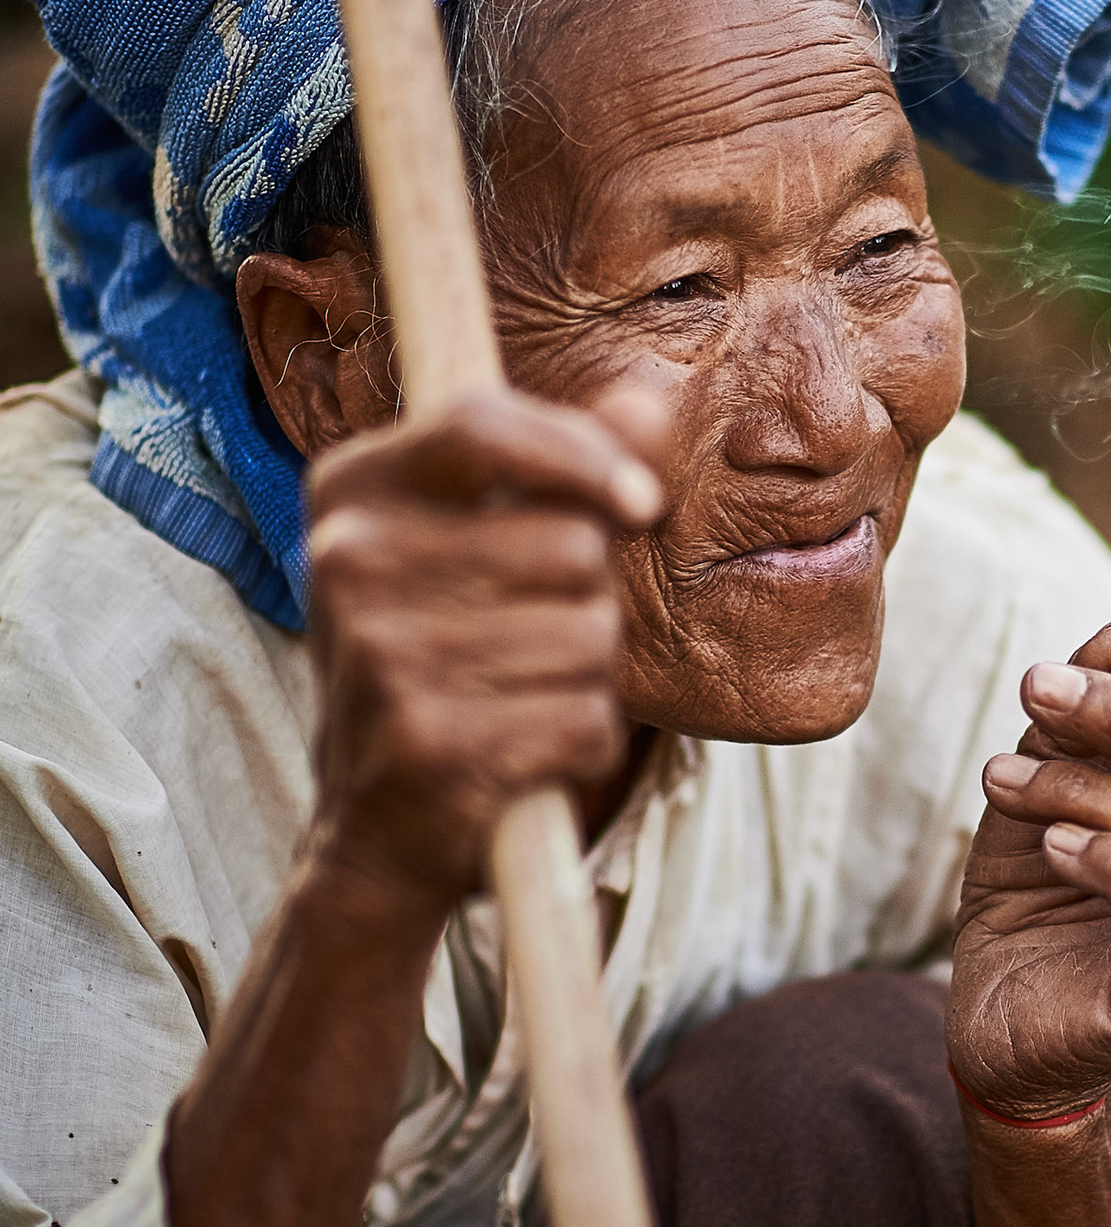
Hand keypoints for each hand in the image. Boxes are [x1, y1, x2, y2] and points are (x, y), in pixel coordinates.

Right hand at [303, 385, 663, 918]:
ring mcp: (376, 654)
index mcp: (353, 490)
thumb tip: (648, 402)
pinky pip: (585, 719)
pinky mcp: (422, 744)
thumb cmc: (454, 654)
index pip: (481, 424)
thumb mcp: (491, 543)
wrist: (380, 824)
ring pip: (590, 635)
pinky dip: (584, 745)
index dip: (584, 455)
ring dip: (590, 676)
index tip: (643, 504)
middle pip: (569, 542)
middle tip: (530, 636)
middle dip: (590, 595)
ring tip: (521, 697)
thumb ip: (571, 467)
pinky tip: (524, 757)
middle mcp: (346, 561)